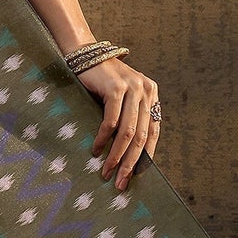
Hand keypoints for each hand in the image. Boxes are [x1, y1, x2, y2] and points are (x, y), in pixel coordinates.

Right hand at [77, 56, 160, 191]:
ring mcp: (132, 89)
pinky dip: (103, 139)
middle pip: (142, 136)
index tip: (134, 177)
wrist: (83, 54)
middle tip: (121, 182)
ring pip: (128, 132)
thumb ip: (128, 117)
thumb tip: (127, 154)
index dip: (144, 157)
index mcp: (151, 94)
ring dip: (116, 156)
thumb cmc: (99, 81)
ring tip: (107, 172)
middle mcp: (146, 91)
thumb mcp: (120, 98)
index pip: (153, 133)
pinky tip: (96, 150)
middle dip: (130, 163)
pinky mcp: (116, 89)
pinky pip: (111, 121)